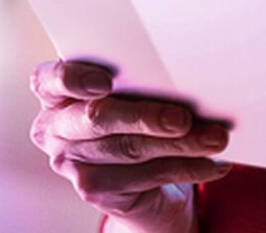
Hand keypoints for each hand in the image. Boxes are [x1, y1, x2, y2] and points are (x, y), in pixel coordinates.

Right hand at [30, 60, 232, 231]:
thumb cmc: (130, 110)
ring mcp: (72, 164)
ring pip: (130, 149)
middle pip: (98, 117)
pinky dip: (188, 168)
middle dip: (144, 116)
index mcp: (55, 93)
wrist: (134, 173)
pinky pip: (149, 176)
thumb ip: (136, 78)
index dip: (74, 79)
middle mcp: (56, 128)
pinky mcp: (96, 192)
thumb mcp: (127, 89)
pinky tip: (213, 163)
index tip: (107, 82)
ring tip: (215, 138)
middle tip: (182, 118)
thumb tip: (182, 73)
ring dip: (181, 144)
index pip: (50, 79)